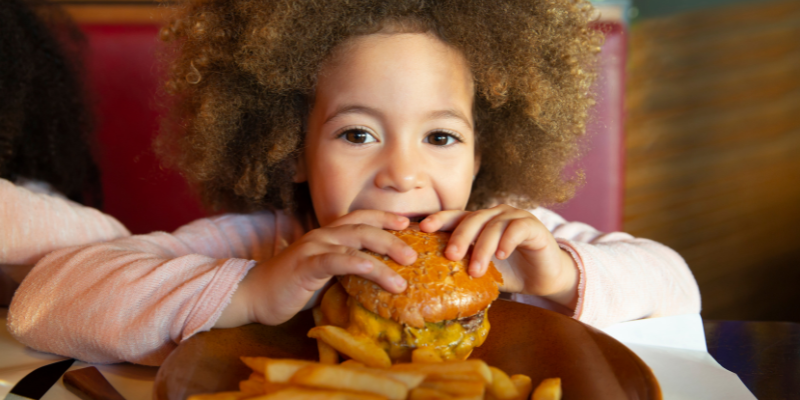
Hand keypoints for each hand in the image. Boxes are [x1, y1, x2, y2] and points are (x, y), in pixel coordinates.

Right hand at [215, 211, 415, 327]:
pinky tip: (376, 271)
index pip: (361, 218)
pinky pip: (337, 260)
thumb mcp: (324, 276)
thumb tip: (376, 277)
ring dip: (384, 252)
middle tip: (415, 254)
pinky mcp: (306, 265)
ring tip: (405, 269)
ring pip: (355, 242)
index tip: (409, 223)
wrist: (253, 295)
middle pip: (365, 227)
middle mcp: (322, 235)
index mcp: (328, 235)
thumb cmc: (291, 287)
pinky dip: (359, 263)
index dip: (385, 217)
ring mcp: (314, 247)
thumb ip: (346, 270)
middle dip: (393, 237)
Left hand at [419, 204, 578, 308]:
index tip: (423, 229)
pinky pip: (516, 229)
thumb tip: (431, 280)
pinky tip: (501, 255)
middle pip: (472, 219)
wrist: (543, 278)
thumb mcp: (482, 270)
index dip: (440, 220)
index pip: (456, 216)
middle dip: (459, 237)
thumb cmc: (510, 272)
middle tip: (451, 255)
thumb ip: (463, 268)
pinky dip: (507, 241)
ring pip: (493, 226)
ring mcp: (514, 217)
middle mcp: (494, 215)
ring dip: (483, 248)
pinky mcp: (532, 225)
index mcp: (478, 223)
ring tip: (477, 270)